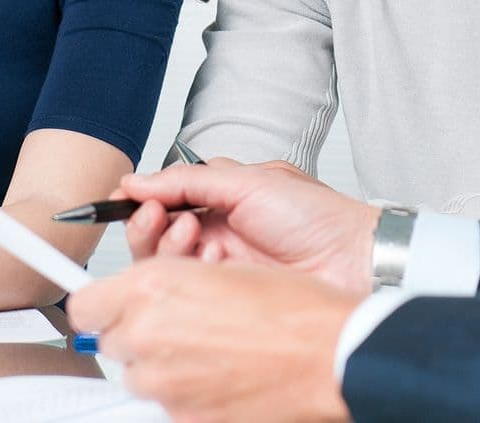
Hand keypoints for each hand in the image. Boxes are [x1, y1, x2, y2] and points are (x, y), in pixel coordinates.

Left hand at [68, 258, 357, 422]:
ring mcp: (164, 383)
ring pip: (138, 377)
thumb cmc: (291, 307)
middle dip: (138, 333)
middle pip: (110, 344)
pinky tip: (221, 374)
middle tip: (180, 323)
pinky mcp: (183, 418)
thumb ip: (166, 281)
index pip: (84, 305)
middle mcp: (148, 336)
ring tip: (210, 349)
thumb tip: (138, 293)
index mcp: (153, 287)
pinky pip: (167, 405)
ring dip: (161, 365)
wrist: (329, 353)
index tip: (108, 305)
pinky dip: (186, 393)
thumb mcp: (220, 269)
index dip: (102, 303)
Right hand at [119, 160, 379, 294]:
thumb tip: (140, 180)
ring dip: (169, 245)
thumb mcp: (250, 182)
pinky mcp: (226, 300)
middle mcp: (218, 235)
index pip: (166, 201)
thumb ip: (190, 180)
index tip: (124, 196)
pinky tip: (214, 259)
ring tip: (192, 233)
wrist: (354, 260)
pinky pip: (188, 290)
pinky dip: (192, 271)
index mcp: (223, 201)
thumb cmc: (318, 217)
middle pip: (157, 236)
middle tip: (156, 215)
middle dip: (148, 224)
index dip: (142, 200)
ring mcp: (222, 269)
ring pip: (167, 265)